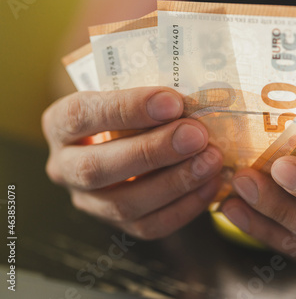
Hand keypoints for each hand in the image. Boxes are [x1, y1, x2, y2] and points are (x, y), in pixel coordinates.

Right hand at [43, 87, 222, 239]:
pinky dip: (184, 207)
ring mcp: (89, 201)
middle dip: (152, 152)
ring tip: (211, 160)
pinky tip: (210, 184)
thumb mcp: (133, 92)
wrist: (130, 137)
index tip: (172, 102)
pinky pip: (149, 226)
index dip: (126, 109)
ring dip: (174, 183)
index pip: (81, 115)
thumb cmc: (135, 108)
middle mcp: (65, 167)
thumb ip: (153, 97)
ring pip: (124, 204)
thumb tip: (197, 101)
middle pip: (98, 167)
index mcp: (61, 124)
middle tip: (196, 135)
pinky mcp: (117, 224)